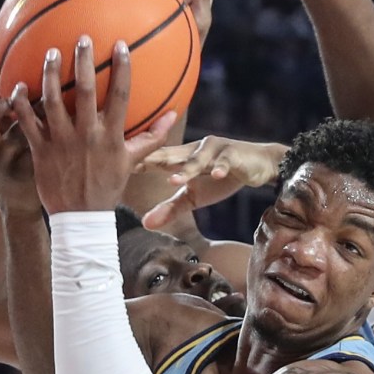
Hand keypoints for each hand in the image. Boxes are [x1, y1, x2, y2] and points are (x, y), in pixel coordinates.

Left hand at [11, 38, 175, 213]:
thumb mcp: (131, 162)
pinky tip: (17, 84)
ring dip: (51, 74)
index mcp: (111, 137)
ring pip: (53, 101)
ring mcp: (62, 142)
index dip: (122, 68)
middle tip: (81, 37)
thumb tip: (173, 114)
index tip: (120, 44)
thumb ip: (152, 137)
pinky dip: (21, 102)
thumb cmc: (107, 187)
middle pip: (86, 91)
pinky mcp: (41, 151)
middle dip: (83, 61)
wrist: (80, 218)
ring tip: (50, 53)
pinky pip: (28, 122)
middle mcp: (87, 136)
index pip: (121, 96)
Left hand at [140, 135, 284, 229]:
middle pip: (172, 154)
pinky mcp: (234, 154)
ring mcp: (215, 150)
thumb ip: (170, 208)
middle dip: (154, 158)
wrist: (259, 165)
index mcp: (181, 157)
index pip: (156, 159)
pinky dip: (221, 168)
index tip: (115, 167)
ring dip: (187, 168)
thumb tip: (144, 225)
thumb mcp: (194, 197)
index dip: (138, 162)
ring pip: (198, 159)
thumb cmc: (222, 178)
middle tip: (134, 164)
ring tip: (173, 180)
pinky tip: (217, 175)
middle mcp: (195, 149)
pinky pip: (226, 162)